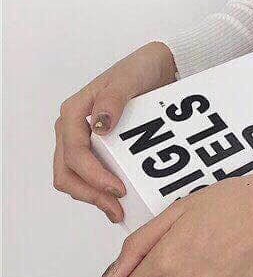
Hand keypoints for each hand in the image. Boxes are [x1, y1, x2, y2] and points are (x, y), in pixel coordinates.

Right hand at [53, 41, 177, 222]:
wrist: (159, 65)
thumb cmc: (141, 68)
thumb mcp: (128, 79)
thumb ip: (113, 98)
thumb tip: (100, 125)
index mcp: (74, 112)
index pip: (74, 153)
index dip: (93, 176)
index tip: (117, 189)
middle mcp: (73, 128)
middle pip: (67, 172)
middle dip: (89, 194)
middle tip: (116, 209)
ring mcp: (85, 138)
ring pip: (75, 177)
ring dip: (93, 197)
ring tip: (117, 211)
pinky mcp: (99, 146)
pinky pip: (90, 173)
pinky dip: (100, 189)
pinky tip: (119, 200)